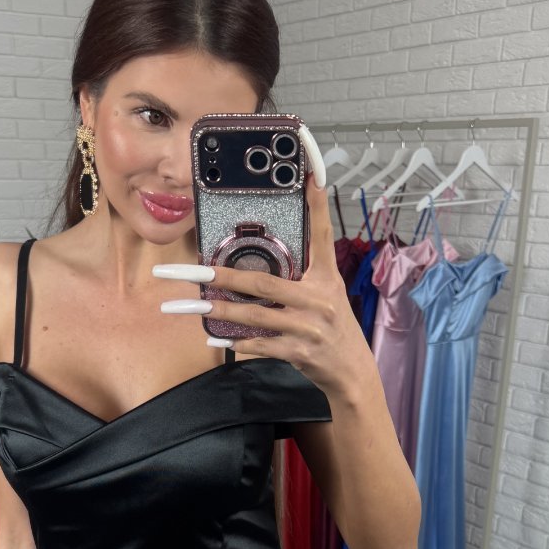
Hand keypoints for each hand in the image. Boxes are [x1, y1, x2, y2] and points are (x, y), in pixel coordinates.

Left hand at [153, 170, 368, 399]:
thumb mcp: (328, 296)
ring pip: (257, 315)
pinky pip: (262, 345)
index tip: (311, 177)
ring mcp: (309, 326)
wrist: (352, 371)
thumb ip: (303, 278)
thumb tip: (263, 265)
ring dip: (223, 311)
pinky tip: (219, 341)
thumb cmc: (334, 329)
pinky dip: (239, 344)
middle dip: (227, 277)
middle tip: (198, 271)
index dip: (317, 207)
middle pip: (265, 283)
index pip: (323, 236)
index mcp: (326, 279)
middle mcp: (318, 299)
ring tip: (196, 305)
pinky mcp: (300, 351)